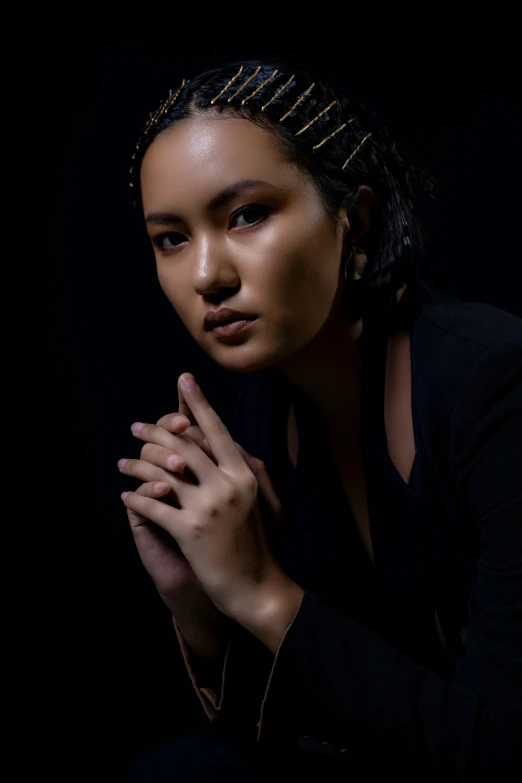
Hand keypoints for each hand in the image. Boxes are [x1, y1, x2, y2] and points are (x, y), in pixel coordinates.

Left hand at [119, 373, 287, 624]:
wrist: (256, 586)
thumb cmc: (257, 542)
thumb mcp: (260, 498)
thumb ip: (245, 468)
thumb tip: (229, 441)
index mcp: (244, 473)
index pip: (217, 429)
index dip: (198, 402)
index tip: (184, 378)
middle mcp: (228, 484)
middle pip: (184, 445)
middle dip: (155, 431)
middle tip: (136, 426)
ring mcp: (209, 508)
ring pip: (163, 472)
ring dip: (137, 465)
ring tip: (122, 464)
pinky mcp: (191, 532)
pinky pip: (154, 506)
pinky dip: (136, 498)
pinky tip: (127, 495)